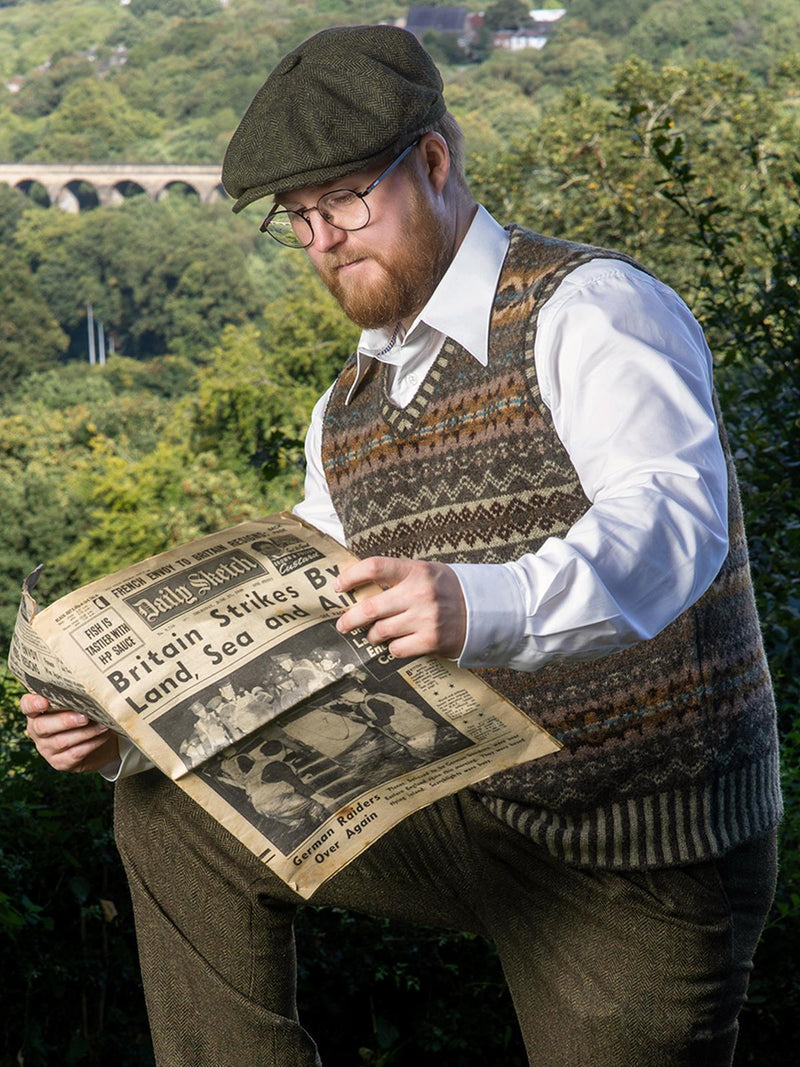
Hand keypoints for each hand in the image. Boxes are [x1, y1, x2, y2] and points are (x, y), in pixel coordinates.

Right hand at [21, 693, 119, 772]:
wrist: (96, 743)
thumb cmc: (83, 715)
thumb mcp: (76, 703)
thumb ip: (76, 695)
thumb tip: (93, 686)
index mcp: (36, 712)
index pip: (26, 706)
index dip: (32, 704)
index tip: (44, 702)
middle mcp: (37, 730)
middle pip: (42, 726)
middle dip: (65, 721)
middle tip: (85, 716)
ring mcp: (46, 748)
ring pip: (61, 741)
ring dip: (85, 732)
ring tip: (102, 724)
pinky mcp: (59, 762)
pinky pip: (74, 754)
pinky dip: (92, 744)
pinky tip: (103, 736)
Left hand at [334, 556, 466, 659]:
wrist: (485, 611)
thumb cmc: (448, 591)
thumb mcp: (427, 573)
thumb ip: (398, 577)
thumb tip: (359, 588)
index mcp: (416, 571)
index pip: (375, 567)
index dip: (351, 576)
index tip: (338, 586)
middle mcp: (419, 593)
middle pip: (370, 607)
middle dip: (351, 618)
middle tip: (343, 625)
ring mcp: (425, 618)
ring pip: (381, 631)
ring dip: (373, 636)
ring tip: (376, 635)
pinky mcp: (431, 641)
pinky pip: (396, 650)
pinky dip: (393, 649)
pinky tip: (398, 644)